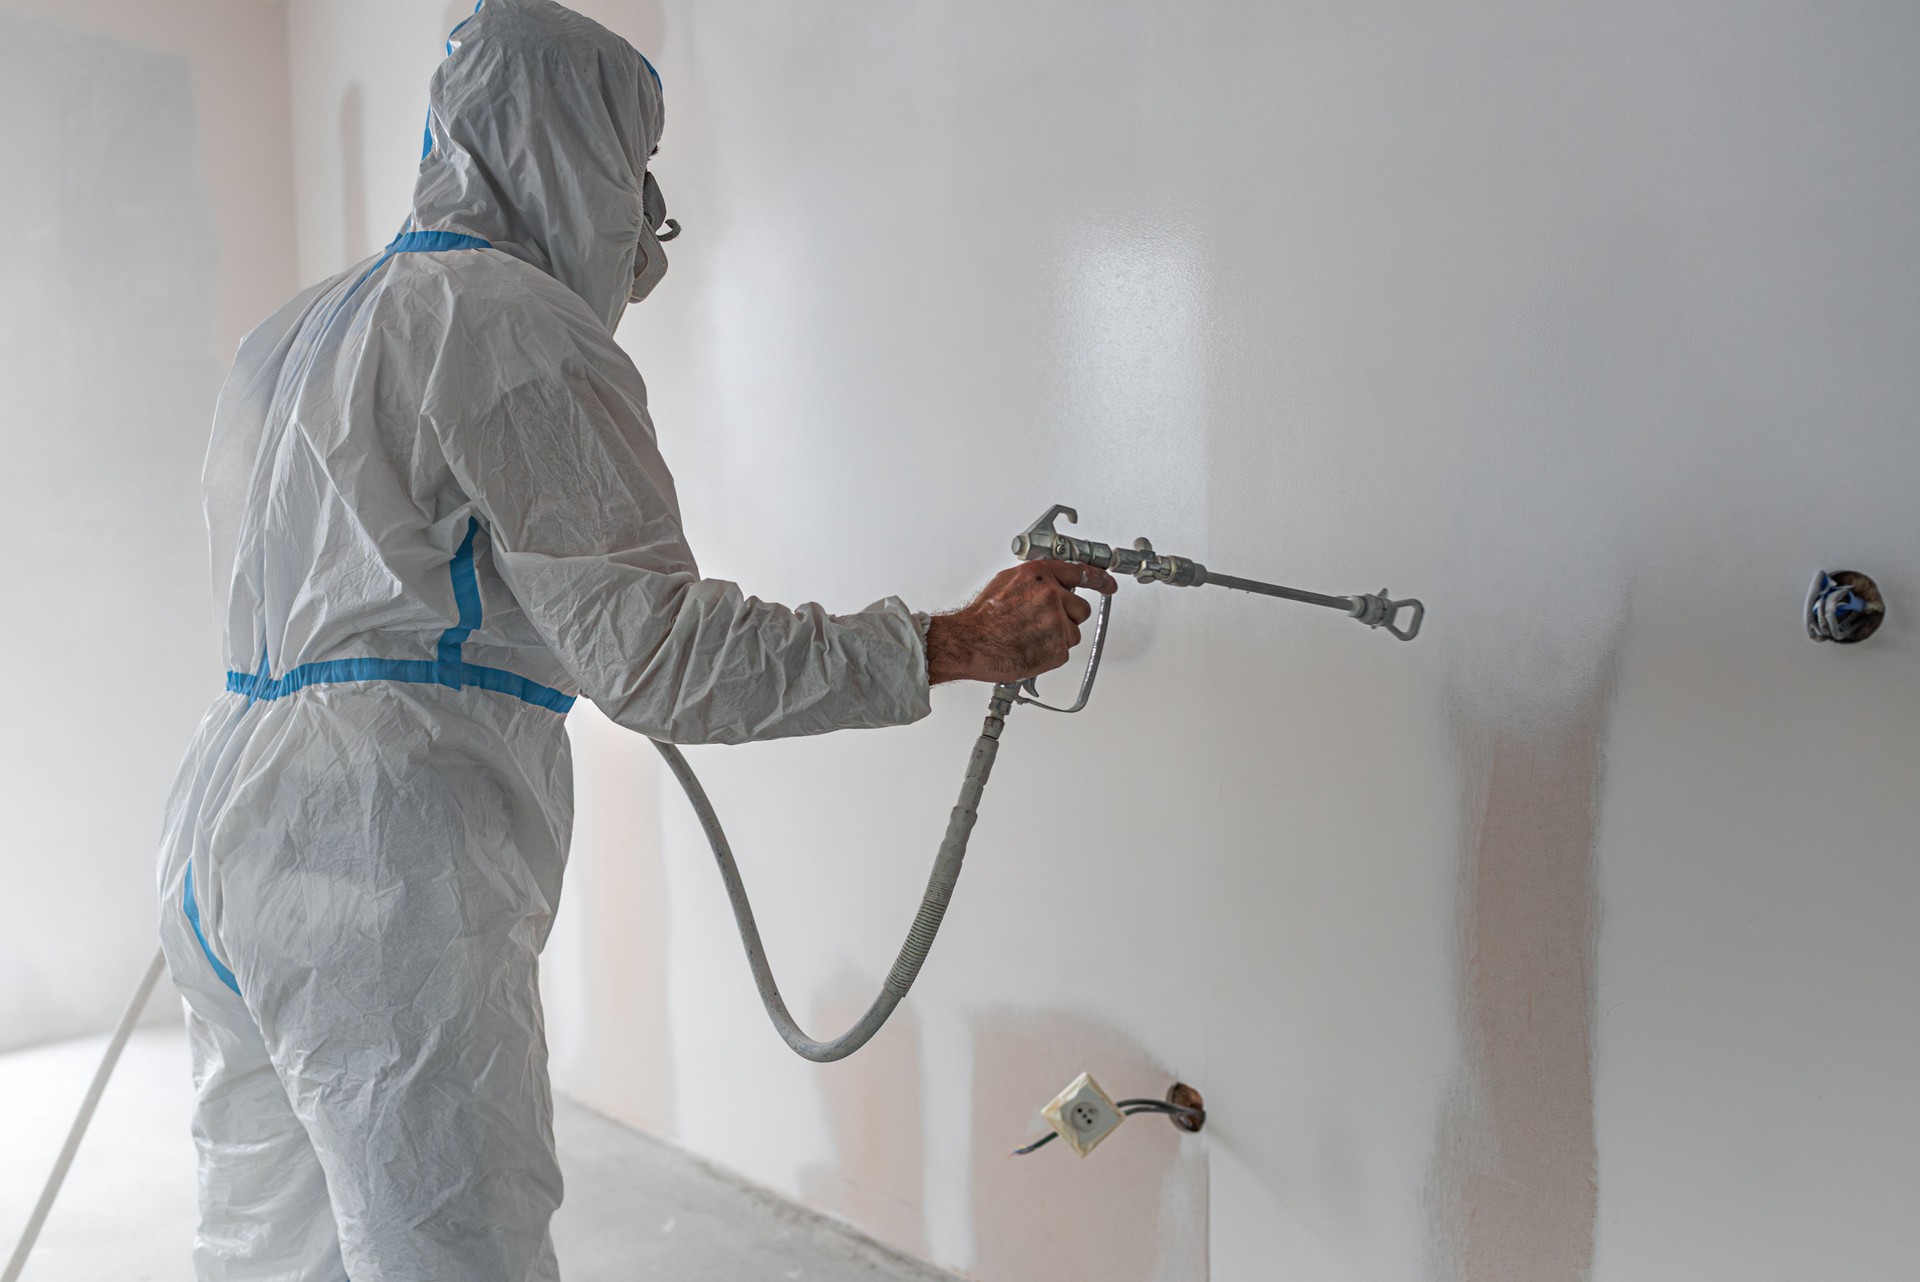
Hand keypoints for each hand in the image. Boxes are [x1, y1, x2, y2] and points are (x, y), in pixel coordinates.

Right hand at [925, 561, 1118, 685]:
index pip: (1079, 572)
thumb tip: (1049, 583)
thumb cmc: (982, 617)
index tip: (1109, 584)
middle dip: (1067, 617)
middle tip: (1041, 624)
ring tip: (1029, 637)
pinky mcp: (1057, 648)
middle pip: (1080, 609)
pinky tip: (1030, 649)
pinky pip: (1064, 651)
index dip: (1099, 579)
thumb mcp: (1006, 582)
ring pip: (1073, 633)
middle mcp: (1051, 595)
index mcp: (1040, 575)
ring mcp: (1056, 622)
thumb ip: (1034, 581)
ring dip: (1057, 637)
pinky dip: (1049, 654)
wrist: (970, 643)